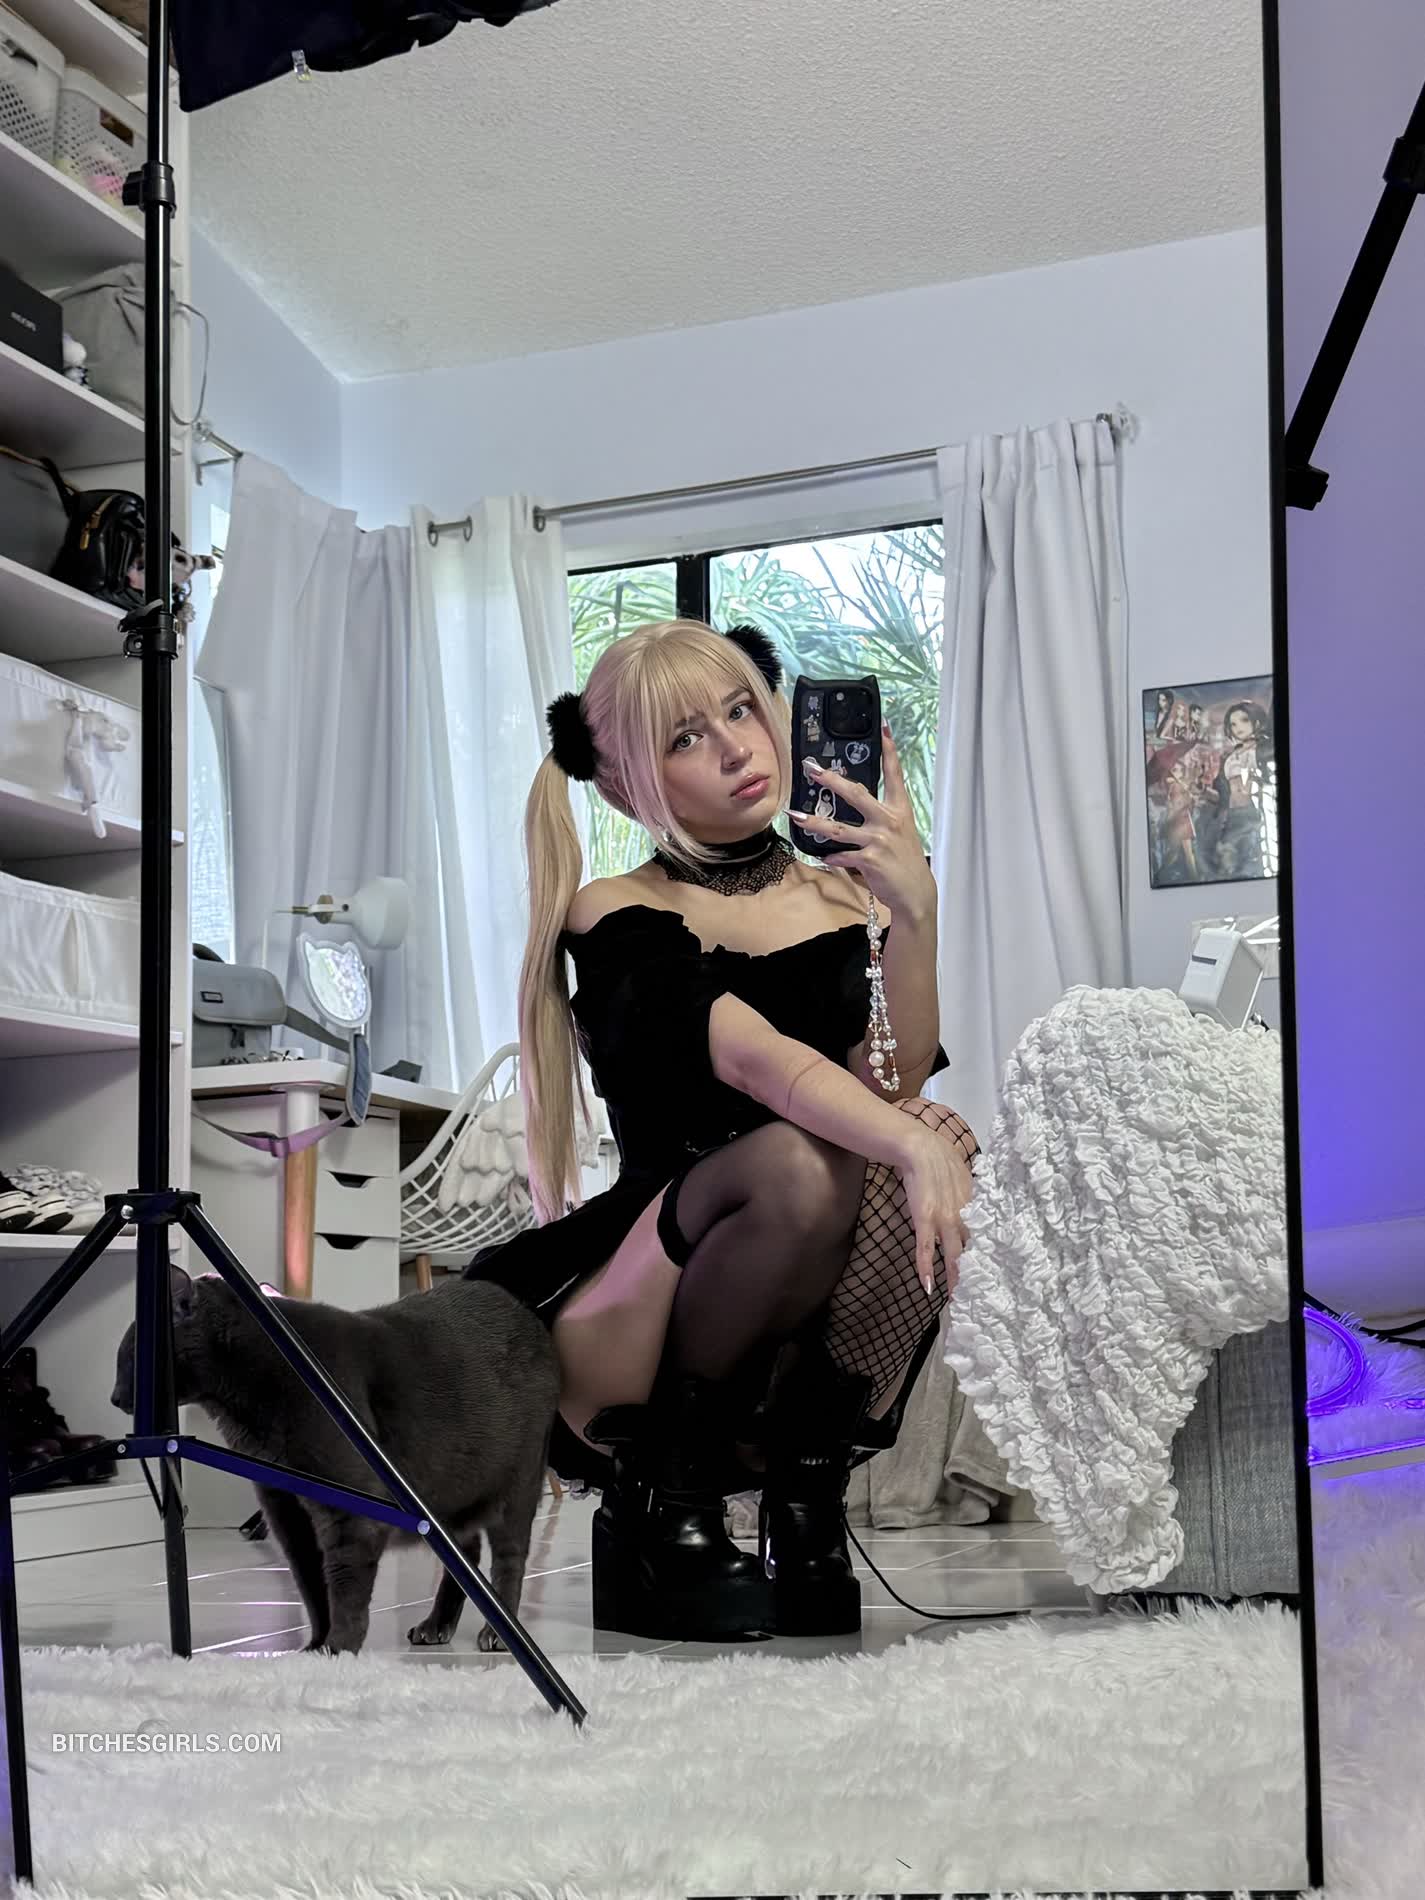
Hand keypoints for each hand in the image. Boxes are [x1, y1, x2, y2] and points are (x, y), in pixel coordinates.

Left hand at [789, 723, 936, 922]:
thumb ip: (881, 816)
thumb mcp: (901, 832)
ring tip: (795, 816)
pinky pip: (843, 855)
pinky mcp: (870, 860)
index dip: (890, 751)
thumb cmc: (904, 860)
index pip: (895, 775)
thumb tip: (857, 803)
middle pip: (856, 794)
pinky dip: (832, 857)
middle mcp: (889, 820)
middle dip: (832, 780)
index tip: (884, 728)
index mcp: (899, 809)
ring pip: (838, 828)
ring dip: (814, 822)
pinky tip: (824, 857)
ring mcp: (879, 840)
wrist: (915, 892)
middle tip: (812, 769)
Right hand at [895, 1120, 973, 1296]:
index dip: (989, 1258)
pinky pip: (924, 1248)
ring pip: (951, 1255)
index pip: (984, 1238)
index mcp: (973, 1208)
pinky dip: (925, 1267)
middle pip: (972, 1251)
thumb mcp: (964, 1180)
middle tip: (981, 1297)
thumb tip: (978, 1210)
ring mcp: (943, 1219)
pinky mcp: (924, 1218)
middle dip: (975, 1275)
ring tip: (956, 1298)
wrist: (920, 1148)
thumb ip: (971, 1198)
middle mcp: (962, 1216)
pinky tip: (927, 1285)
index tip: (996, 1276)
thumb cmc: (940, 1161)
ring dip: (954, 1278)